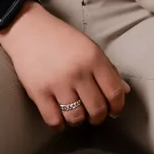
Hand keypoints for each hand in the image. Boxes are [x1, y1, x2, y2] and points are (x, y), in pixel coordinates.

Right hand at [0, 2, 128, 127]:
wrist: (28, 29)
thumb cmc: (62, 39)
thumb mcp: (89, 48)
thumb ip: (108, 69)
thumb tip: (125, 91)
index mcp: (94, 58)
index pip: (115, 93)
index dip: (117, 107)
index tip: (113, 111)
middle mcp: (78, 72)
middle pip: (97, 109)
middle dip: (98, 117)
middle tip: (94, 114)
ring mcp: (57, 83)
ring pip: (77, 118)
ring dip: (79, 120)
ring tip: (76, 113)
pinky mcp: (38, 92)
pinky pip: (54, 121)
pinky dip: (59, 124)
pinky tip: (60, 116)